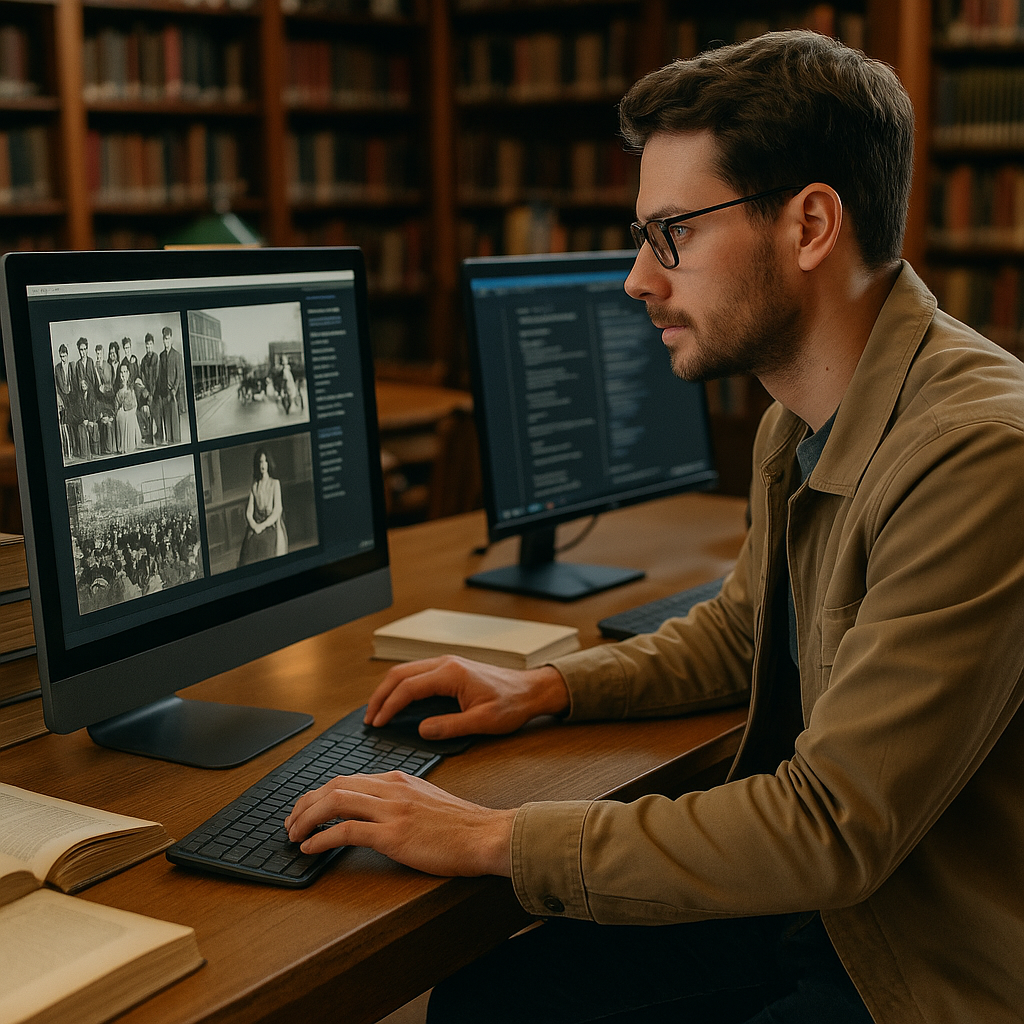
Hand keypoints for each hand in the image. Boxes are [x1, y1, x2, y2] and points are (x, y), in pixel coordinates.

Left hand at [284, 770, 515, 876]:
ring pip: (334, 802)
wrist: (486, 835)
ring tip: (293, 834)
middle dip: (305, 803)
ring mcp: (391, 810)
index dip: (320, 794)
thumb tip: (378, 814)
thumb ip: (403, 801)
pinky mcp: (392, 835)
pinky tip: (311, 848)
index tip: (307, 809)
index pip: (348, 779)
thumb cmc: (462, 826)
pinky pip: (345, 831)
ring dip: (306, 819)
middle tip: (290, 822)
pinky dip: (321, 838)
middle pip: (334, 786)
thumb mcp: (428, 802)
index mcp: (399, 780)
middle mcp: (391, 788)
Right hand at [365, 656, 569, 738]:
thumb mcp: (482, 722)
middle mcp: (445, 663)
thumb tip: (422, 730)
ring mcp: (447, 663)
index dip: (389, 706)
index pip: (408, 687)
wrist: (531, 690)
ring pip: (406, 671)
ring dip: (388, 689)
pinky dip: (401, 686)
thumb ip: (450, 726)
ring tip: (378, 711)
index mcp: (451, 674)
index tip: (378, 722)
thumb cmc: (512, 703)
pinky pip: (417, 673)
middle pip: (399, 674)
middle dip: (380, 696)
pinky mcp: (450, 669)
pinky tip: (398, 701)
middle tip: (369, 718)